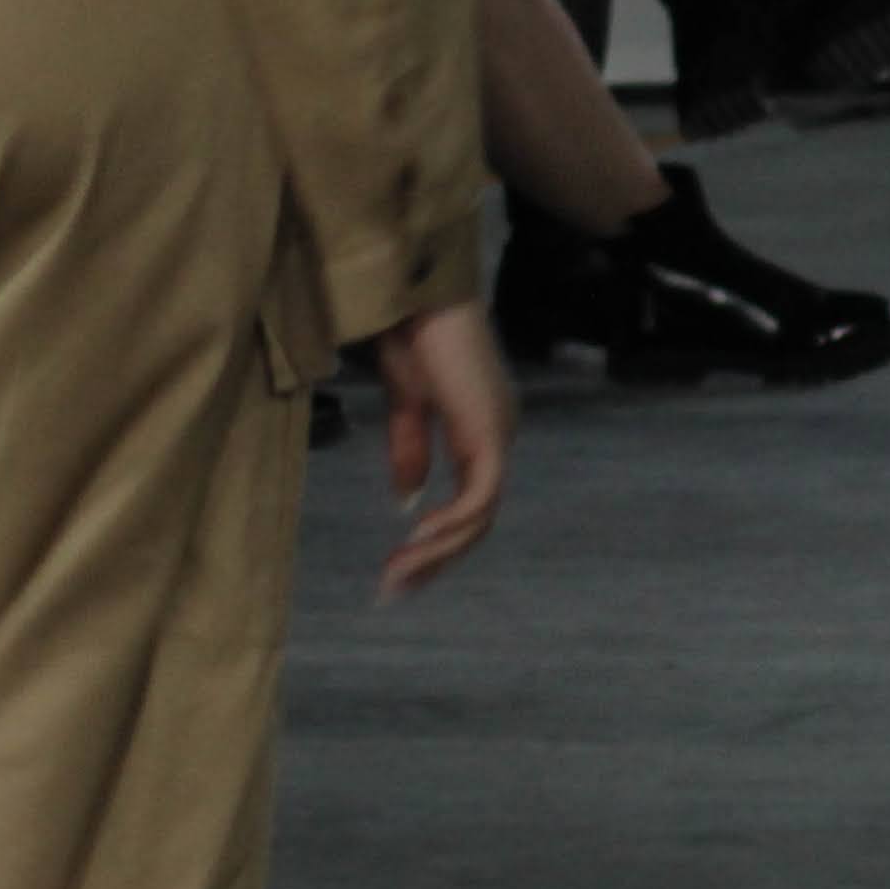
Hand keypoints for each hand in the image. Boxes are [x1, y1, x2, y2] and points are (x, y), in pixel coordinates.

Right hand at [370, 298, 513, 601]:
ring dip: (437, 551)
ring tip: (395, 572)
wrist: (417, 299)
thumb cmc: (414, 337)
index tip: (394, 573)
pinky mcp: (489, 430)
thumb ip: (412, 450)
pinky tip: (416, 536)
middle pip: (478, 519)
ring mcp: (499, 433)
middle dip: (435, 560)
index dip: (437, 544)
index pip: (471, 504)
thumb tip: (407, 501)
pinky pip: (479, 494)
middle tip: (390, 589)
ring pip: (480, 515)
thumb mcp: (408, 404)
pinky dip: (451, 523)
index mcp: (481, 431)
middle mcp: (499, 435)